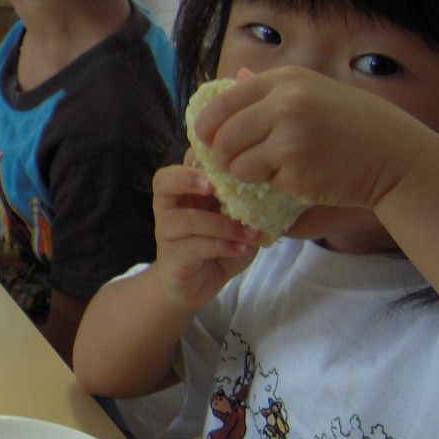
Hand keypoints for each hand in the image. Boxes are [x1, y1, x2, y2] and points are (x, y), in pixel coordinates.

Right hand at [150, 151, 260, 310]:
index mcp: (186, 190)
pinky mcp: (173, 255)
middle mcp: (170, 205)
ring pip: (189, 220)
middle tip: (213, 187)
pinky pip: (196, 246)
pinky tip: (242, 249)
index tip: (232, 158)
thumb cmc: (217, 245)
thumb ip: (243, 201)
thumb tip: (273, 185)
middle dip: (187, 179)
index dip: (202, 155)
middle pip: (164, 181)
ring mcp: (167, 231)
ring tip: (252, 234)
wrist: (197, 284)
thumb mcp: (233, 219)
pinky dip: (223, 246)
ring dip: (224, 226)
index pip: (185, 162)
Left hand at [191, 66, 437, 214]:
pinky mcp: (296, 172)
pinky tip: (299, 176)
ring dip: (247, 173)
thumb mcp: (315, 91)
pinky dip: (273, 185)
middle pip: (223, 136)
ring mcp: (290, 139)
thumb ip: (272, 88)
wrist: (397, 157)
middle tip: (235, 163)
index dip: (206, 124)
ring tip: (275, 168)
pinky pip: (263, 183)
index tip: (206, 138)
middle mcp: (284, 104)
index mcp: (286, 80)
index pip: (222, 101)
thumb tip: (233, 76)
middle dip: (222, 155)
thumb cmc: (356, 124)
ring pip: (237, 164)